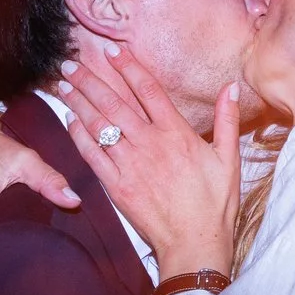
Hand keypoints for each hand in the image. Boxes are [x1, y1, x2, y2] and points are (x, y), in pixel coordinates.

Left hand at [58, 45, 239, 279]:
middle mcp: (150, 143)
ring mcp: (130, 164)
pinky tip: (69, 120)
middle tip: (70, 63)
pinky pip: (92, 155)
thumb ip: (227, 120)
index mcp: (177, 133)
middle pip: (115, 102)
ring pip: (99, 125)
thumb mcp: (229, 158)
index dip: (128, 67)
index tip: (111, 51)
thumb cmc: (215, 203)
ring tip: (63, 84)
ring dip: (79, 101)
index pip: (148, 90)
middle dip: (90, 79)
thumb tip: (231, 86)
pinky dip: (79, 135)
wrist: (195, 243)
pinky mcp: (116, 185)